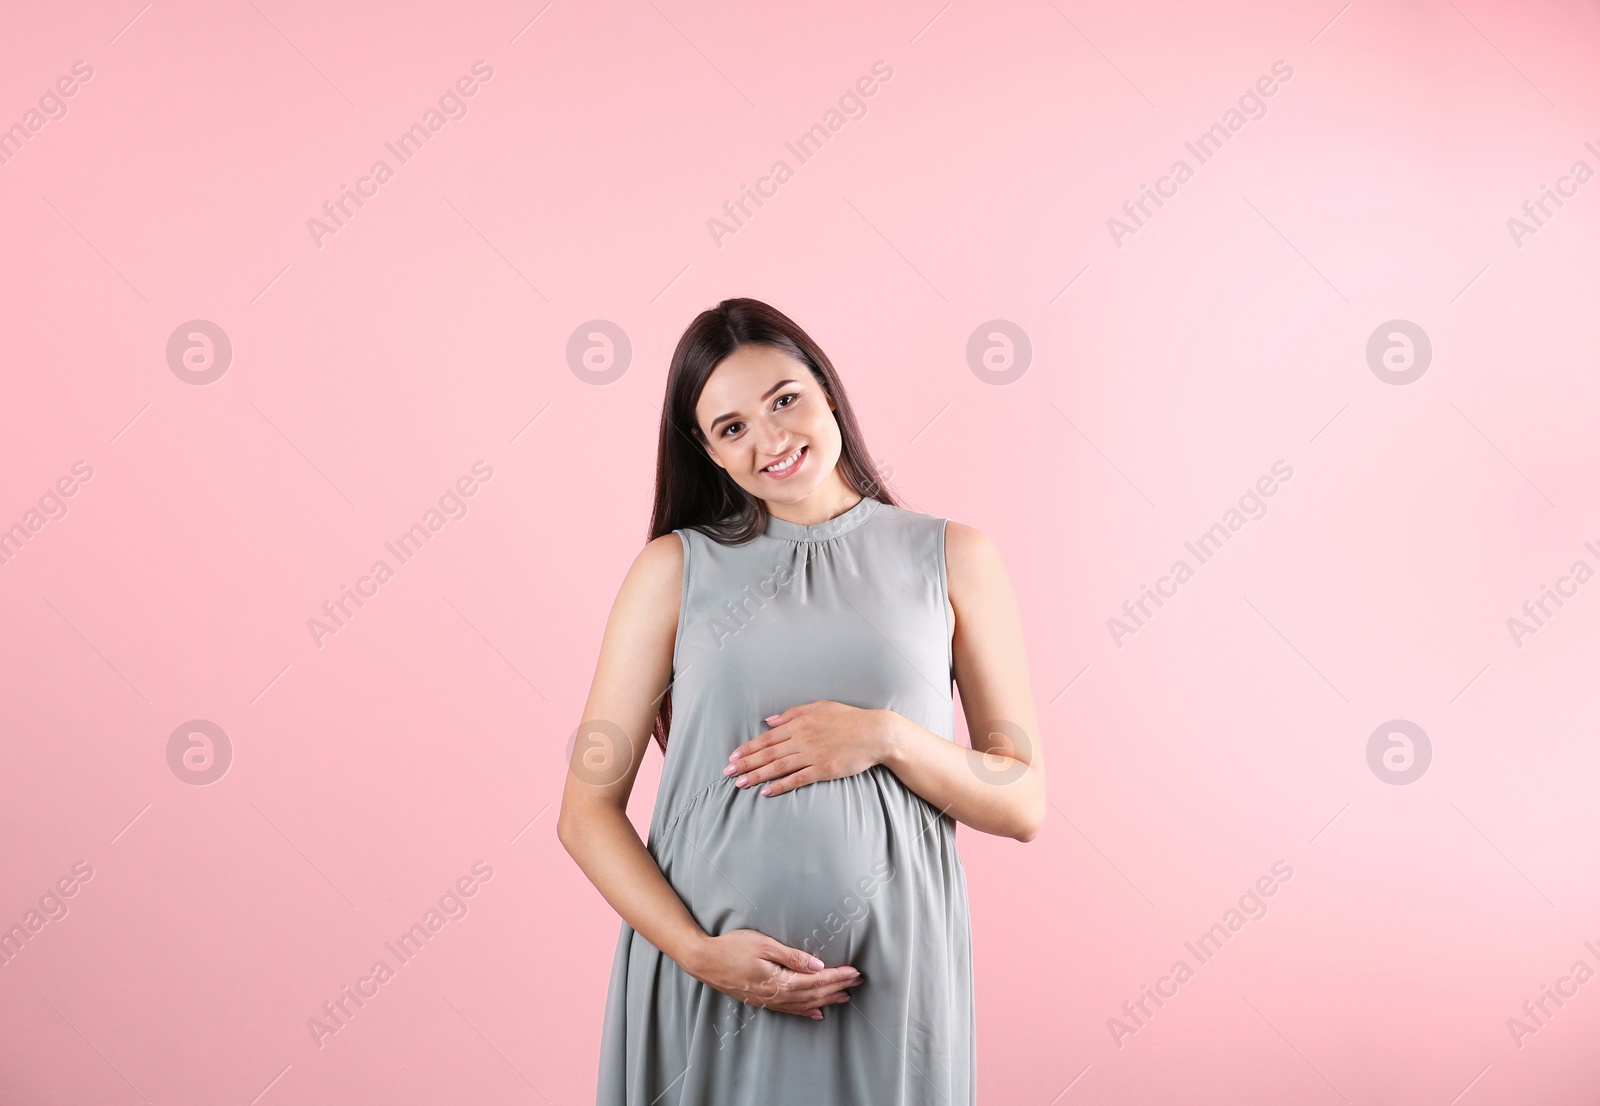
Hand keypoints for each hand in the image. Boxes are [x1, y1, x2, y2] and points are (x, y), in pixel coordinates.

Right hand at [686, 929, 861, 1019]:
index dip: (838, 976)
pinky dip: (807, 1012)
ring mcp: (770, 1001)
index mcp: (780, 981)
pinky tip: (817, 1013)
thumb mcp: (764, 945)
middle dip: (838, 988)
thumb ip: (792, 957)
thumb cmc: (732, 948)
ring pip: (806, 1005)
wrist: (704, 961)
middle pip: (815, 994)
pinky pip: (791, 1010)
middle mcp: (777, 996)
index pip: (817, 981)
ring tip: (845, 996)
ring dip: (827, 1000)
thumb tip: (819, 965)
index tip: (855, 972)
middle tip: (858, 982)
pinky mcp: (763, 1001)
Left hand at [724, 701, 890, 796]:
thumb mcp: (820, 706)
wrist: (876, 733)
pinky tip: (766, 791)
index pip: (767, 738)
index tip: (733, 756)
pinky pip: (797, 779)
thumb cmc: (849, 718)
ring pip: (778, 767)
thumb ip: (793, 713)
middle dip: (745, 763)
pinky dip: (780, 785)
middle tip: (728, 773)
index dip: (748, 748)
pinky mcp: (823, 769)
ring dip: (756, 775)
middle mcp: (802, 739)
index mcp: (800, 723)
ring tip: (740, 784)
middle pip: (767, 753)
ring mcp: (812, 755)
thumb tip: (769, 720)